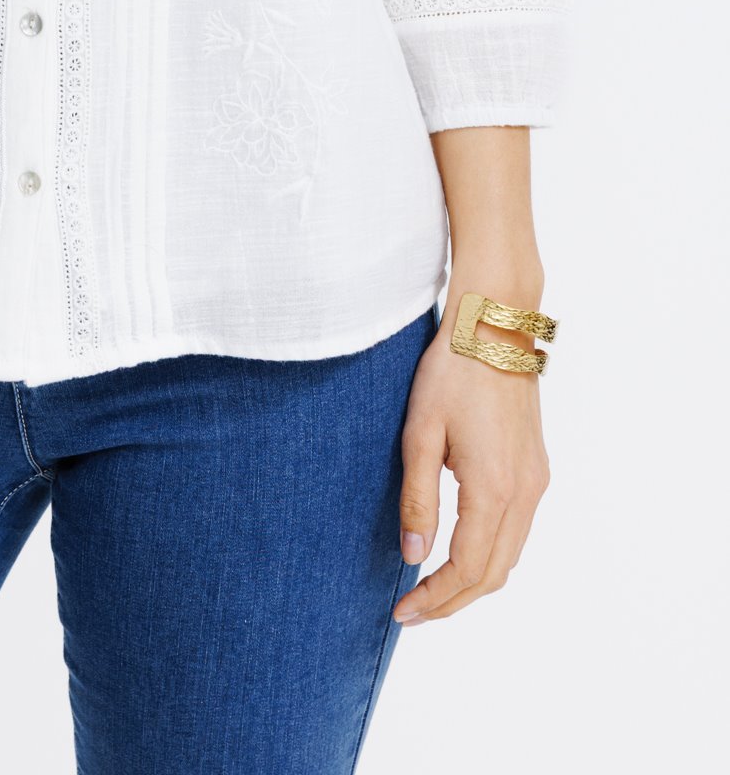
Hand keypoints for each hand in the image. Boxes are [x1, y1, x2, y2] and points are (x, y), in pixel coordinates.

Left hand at [393, 268, 551, 624]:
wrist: (495, 328)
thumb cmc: (450, 373)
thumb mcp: (419, 433)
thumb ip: (417, 498)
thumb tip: (413, 557)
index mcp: (494, 489)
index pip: (467, 569)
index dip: (435, 598)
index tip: (403, 611)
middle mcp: (524, 493)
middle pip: (494, 574)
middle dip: (454, 601)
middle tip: (413, 612)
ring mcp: (536, 481)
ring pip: (510, 556)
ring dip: (474, 582)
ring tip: (432, 590)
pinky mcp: (536, 468)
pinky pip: (518, 530)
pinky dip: (490, 554)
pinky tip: (461, 551)